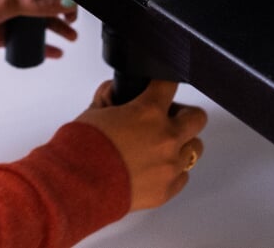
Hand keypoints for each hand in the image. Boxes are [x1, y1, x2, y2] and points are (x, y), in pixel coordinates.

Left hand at [0, 0, 78, 58]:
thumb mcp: (11, 1)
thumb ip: (39, 4)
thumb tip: (67, 2)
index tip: (72, 9)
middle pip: (46, 8)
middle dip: (62, 17)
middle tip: (72, 27)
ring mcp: (11, 17)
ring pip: (40, 25)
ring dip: (57, 31)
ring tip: (70, 39)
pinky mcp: (5, 34)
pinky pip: (28, 41)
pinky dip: (43, 47)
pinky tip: (55, 52)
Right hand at [73, 80, 207, 210]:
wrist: (76, 186)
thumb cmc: (81, 150)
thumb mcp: (93, 112)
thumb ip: (108, 98)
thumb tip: (113, 92)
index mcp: (148, 112)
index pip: (170, 84)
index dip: (163, 83)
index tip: (160, 87)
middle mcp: (166, 137)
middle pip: (197, 117)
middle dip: (183, 115)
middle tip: (167, 119)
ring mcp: (170, 165)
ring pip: (195, 148)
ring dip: (181, 144)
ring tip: (161, 147)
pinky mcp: (167, 190)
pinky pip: (183, 176)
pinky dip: (173, 170)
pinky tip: (155, 168)